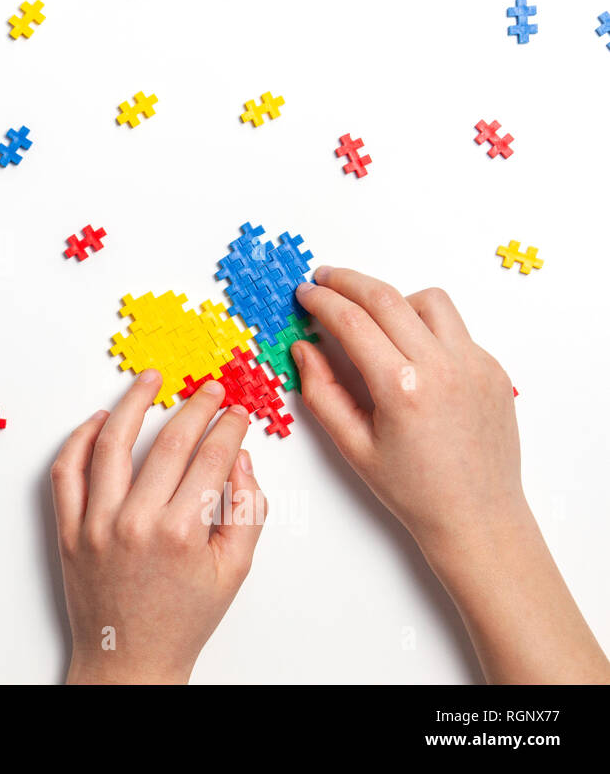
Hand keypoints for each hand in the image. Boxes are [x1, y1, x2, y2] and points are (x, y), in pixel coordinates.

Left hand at [51, 369, 266, 683]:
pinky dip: (80, 440)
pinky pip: (66, 472)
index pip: (210, 458)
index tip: (236, 411)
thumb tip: (240, 458)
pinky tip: (100, 420)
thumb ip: (247, 509)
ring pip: (111, 444)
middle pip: (168, 443)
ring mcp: (96, 524)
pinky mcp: (67, 530)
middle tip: (208, 389)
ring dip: (132, 404)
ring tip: (149, 380)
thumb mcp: (234, 569)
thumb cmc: (183, 619)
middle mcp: (135, 523)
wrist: (130, 660)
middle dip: (195, 408)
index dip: (228, 427)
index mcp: (182, 533)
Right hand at [293, 266, 609, 682]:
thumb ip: (322, 391)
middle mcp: (442, 367)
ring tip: (370, 314)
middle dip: (348, 281)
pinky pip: (454, 328)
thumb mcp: (352, 446)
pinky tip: (407, 349)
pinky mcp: (491, 368)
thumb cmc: (413, 490)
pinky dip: (425, 326)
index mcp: (402, 388)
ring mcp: (473, 363)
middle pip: (387, 297)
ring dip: (393, 298)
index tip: (304, 294)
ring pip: (429, 300)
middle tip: (324, 279)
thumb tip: (304, 347)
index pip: (352, 321)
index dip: (322, 301)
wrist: (477, 515)